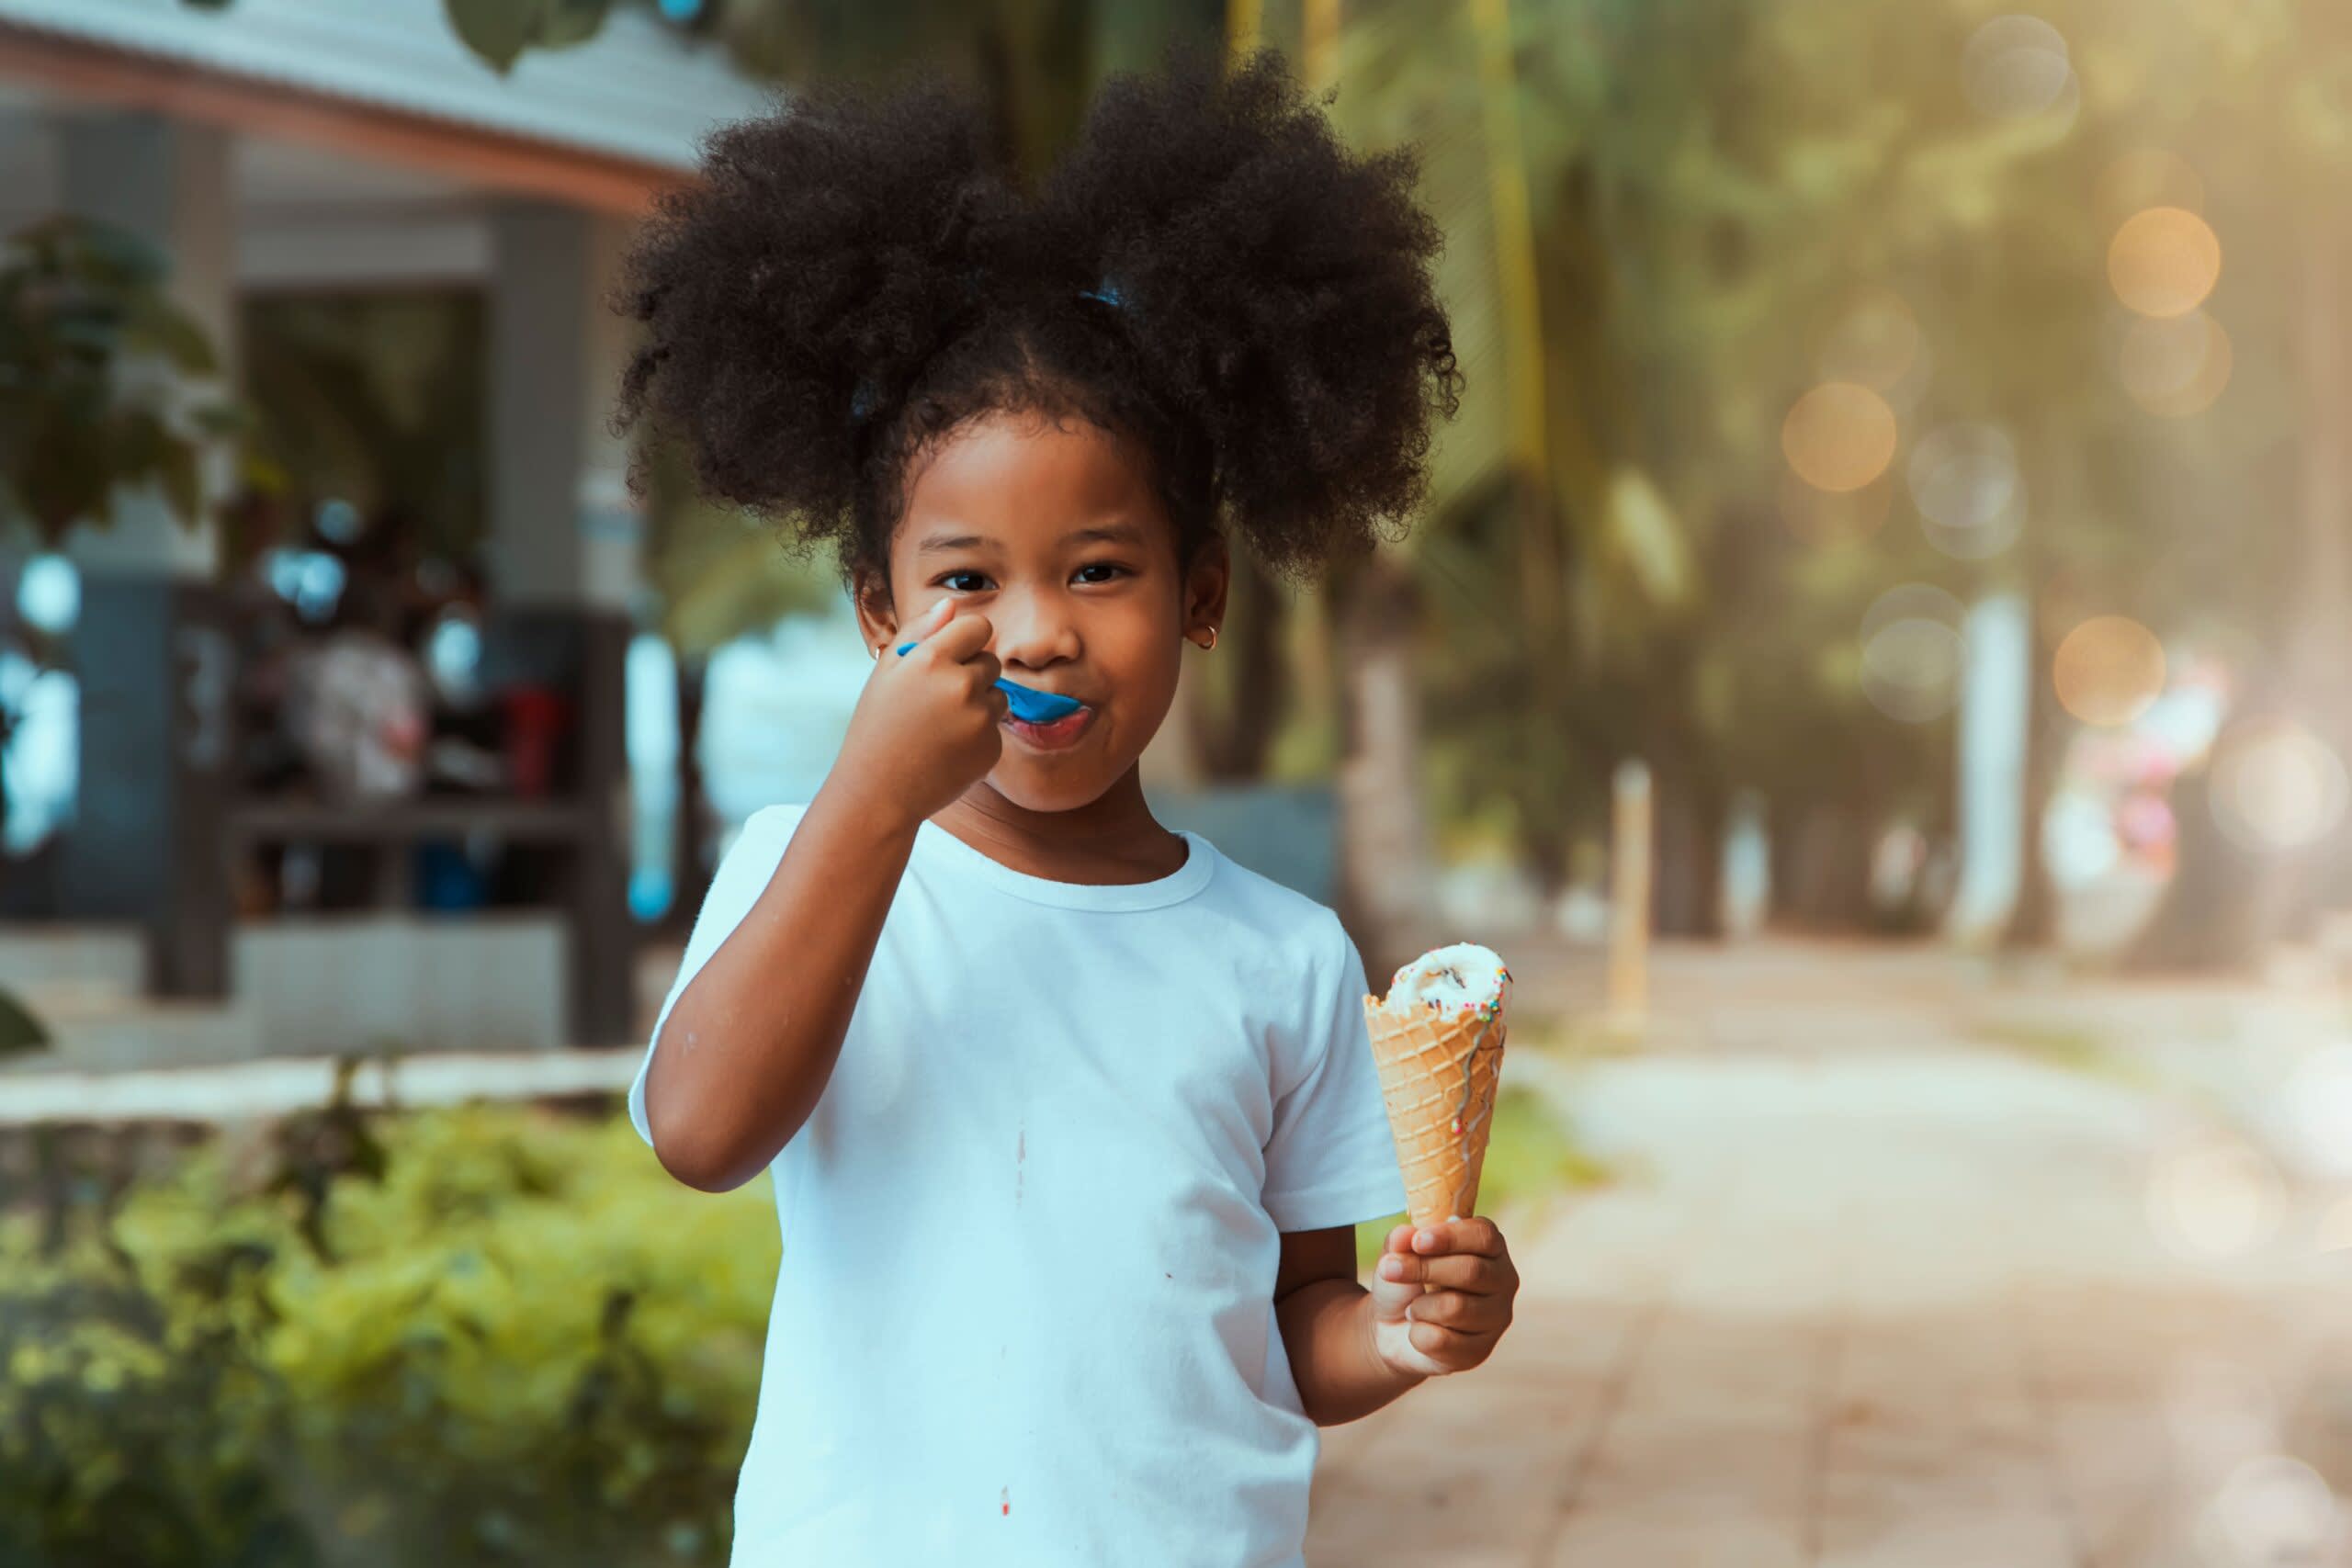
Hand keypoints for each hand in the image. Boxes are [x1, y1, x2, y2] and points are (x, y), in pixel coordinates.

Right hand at [831, 596, 1006, 829]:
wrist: (878, 792)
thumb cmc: (878, 727)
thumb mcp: (886, 673)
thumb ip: (919, 632)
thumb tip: (951, 603)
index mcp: (931, 659)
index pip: (979, 627)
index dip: (966, 642)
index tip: (949, 659)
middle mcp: (960, 685)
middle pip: (991, 661)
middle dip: (971, 675)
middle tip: (935, 703)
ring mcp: (979, 719)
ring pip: (999, 695)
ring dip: (979, 705)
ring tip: (940, 727)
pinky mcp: (991, 748)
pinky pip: (996, 729)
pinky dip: (978, 737)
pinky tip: (948, 750)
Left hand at [1365, 1214, 1517, 1378]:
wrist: (1391, 1328)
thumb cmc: (1406, 1282)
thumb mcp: (1397, 1254)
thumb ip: (1400, 1241)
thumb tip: (1405, 1236)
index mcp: (1490, 1247)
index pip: (1484, 1236)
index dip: (1451, 1237)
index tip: (1418, 1241)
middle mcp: (1503, 1281)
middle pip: (1471, 1271)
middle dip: (1424, 1269)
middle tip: (1390, 1270)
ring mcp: (1496, 1318)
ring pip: (1456, 1308)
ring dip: (1419, 1306)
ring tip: (1412, 1307)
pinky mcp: (1480, 1351)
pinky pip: (1443, 1341)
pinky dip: (1418, 1334)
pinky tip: (1420, 1330)